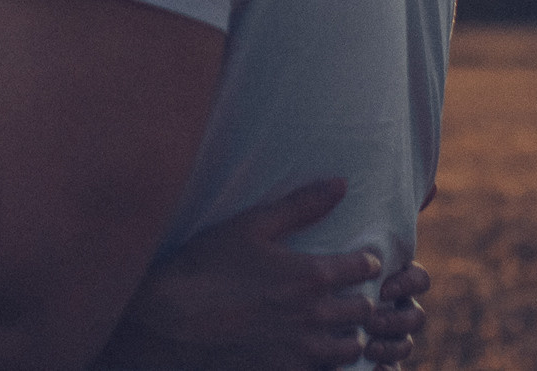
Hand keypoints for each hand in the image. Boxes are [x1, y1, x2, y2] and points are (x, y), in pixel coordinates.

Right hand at [106, 178, 427, 370]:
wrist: (170, 323)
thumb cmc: (207, 267)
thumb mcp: (250, 226)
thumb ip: (300, 205)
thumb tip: (341, 183)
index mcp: (311, 275)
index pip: (365, 267)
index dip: (366, 261)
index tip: (359, 259)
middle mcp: (314, 315)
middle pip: (365, 309)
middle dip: (364, 299)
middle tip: (353, 292)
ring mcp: (302, 350)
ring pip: (354, 348)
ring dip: (352, 334)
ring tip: (338, 325)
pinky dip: (329, 362)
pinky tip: (314, 351)